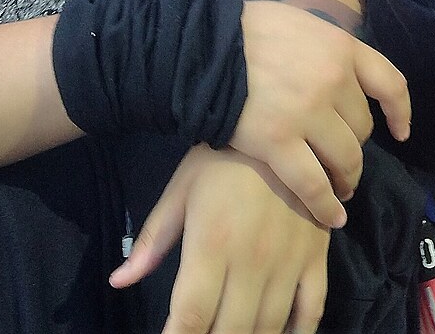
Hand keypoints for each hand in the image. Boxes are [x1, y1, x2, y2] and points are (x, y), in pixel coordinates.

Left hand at [111, 146, 329, 333]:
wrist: (279, 122)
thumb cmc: (222, 158)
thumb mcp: (181, 192)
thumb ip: (153, 240)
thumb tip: (118, 280)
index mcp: (212, 245)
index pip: (191, 315)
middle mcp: (252, 261)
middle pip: (230, 330)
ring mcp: (288, 260)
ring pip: (270, 325)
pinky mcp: (316, 254)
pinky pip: (312, 307)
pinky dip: (301, 332)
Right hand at [229, 0, 409, 228]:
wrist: (203, 44)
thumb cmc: (247, 30)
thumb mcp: (300, 24)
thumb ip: (325, 48)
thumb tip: (337, 67)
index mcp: (342, 49)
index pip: (390, 84)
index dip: (399, 112)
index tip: (400, 132)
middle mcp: (334, 81)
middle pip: (363, 128)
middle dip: (355, 148)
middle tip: (344, 163)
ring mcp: (308, 113)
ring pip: (346, 159)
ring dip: (347, 179)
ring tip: (341, 191)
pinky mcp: (278, 142)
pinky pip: (314, 184)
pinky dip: (326, 205)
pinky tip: (332, 217)